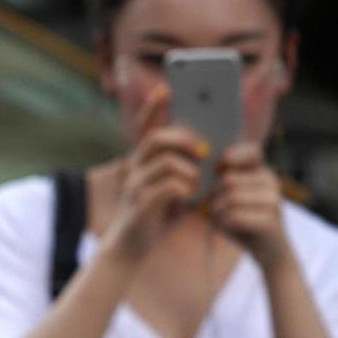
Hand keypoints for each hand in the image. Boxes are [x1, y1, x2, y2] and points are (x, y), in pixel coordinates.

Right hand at [103, 85, 207, 263]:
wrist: (129, 249)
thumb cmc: (154, 216)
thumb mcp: (170, 188)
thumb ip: (182, 168)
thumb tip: (207, 149)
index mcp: (141, 162)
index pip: (144, 128)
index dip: (154, 107)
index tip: (165, 89)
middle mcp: (134, 169)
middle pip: (158, 138)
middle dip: (185, 139)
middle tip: (204, 151)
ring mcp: (135, 186)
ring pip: (169, 161)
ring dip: (191, 170)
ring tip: (196, 183)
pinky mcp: (142, 204)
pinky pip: (172, 185)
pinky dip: (187, 190)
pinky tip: (189, 199)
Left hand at [212, 141, 291, 271]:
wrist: (269, 251)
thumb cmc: (243, 222)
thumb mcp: (231, 197)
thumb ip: (221, 181)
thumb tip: (205, 167)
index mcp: (263, 172)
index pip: (250, 150)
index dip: (230, 158)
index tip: (218, 172)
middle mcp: (271, 181)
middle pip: (228, 180)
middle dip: (215, 197)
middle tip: (217, 210)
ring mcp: (273, 200)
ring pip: (230, 198)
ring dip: (218, 212)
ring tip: (222, 219)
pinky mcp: (270, 220)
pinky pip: (234, 216)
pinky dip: (224, 223)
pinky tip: (228, 227)